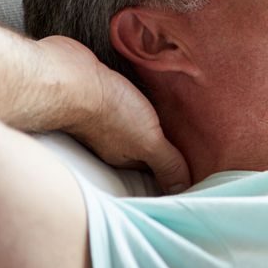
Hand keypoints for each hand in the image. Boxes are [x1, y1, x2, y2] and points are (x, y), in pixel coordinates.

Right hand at [37, 36, 191, 193]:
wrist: (68, 76)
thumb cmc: (108, 111)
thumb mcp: (146, 142)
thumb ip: (166, 164)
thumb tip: (182, 191)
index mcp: (125, 156)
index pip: (154, 167)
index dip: (174, 165)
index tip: (199, 164)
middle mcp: (114, 140)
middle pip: (145, 145)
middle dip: (167, 142)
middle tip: (197, 138)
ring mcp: (105, 116)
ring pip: (136, 122)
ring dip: (154, 118)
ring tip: (182, 113)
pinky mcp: (102, 91)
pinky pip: (126, 99)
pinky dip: (140, 98)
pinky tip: (154, 90)